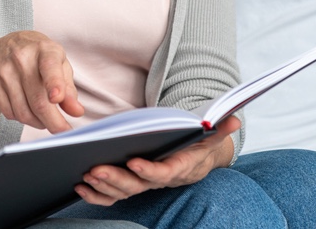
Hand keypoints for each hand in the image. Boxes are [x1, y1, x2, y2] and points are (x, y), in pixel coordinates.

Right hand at [0, 31, 83, 134]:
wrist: (7, 46)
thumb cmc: (41, 59)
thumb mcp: (60, 66)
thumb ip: (69, 90)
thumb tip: (77, 112)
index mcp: (45, 50)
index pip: (49, 67)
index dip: (54, 84)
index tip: (57, 98)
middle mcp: (22, 57)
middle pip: (38, 101)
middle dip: (53, 122)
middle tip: (62, 132)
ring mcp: (4, 69)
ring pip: (22, 112)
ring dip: (38, 122)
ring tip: (44, 118)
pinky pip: (9, 112)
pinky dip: (21, 119)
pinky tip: (27, 110)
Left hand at [73, 115, 240, 205]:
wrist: (196, 158)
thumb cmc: (199, 143)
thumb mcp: (212, 135)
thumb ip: (220, 127)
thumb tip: (234, 118)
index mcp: (178, 167)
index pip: (164, 173)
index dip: (149, 170)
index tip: (133, 162)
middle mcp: (160, 180)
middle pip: (137, 185)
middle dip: (116, 178)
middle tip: (95, 168)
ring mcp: (145, 184)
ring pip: (123, 192)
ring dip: (103, 186)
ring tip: (85, 174)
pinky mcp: (132, 185)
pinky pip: (113, 196)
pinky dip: (96, 195)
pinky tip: (80, 186)